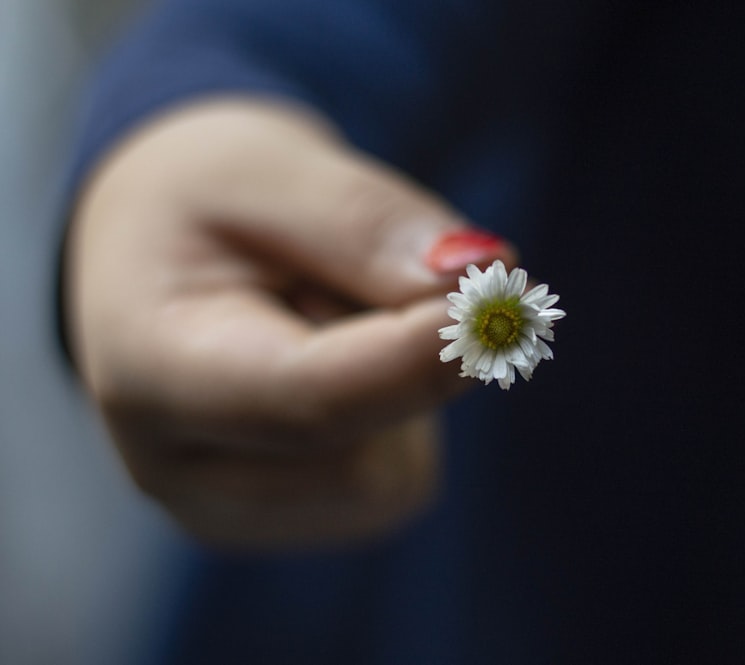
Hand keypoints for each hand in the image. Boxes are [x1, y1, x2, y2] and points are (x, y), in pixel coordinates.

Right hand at [65, 98, 513, 547]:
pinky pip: (394, 485)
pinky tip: (332, 365)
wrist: (163, 253)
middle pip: (363, 455)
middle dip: (404, 361)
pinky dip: (395, 417)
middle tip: (359, 274)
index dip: (422, 358)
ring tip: (321, 320)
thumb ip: (363, 224)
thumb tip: (473, 280)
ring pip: (390, 479)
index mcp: (150, 372)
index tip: (507, 299)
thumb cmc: (206, 202)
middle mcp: (178, 470)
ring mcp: (231, 511)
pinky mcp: (286, 520)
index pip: (309, 398)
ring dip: (397, 386)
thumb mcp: (267, 169)